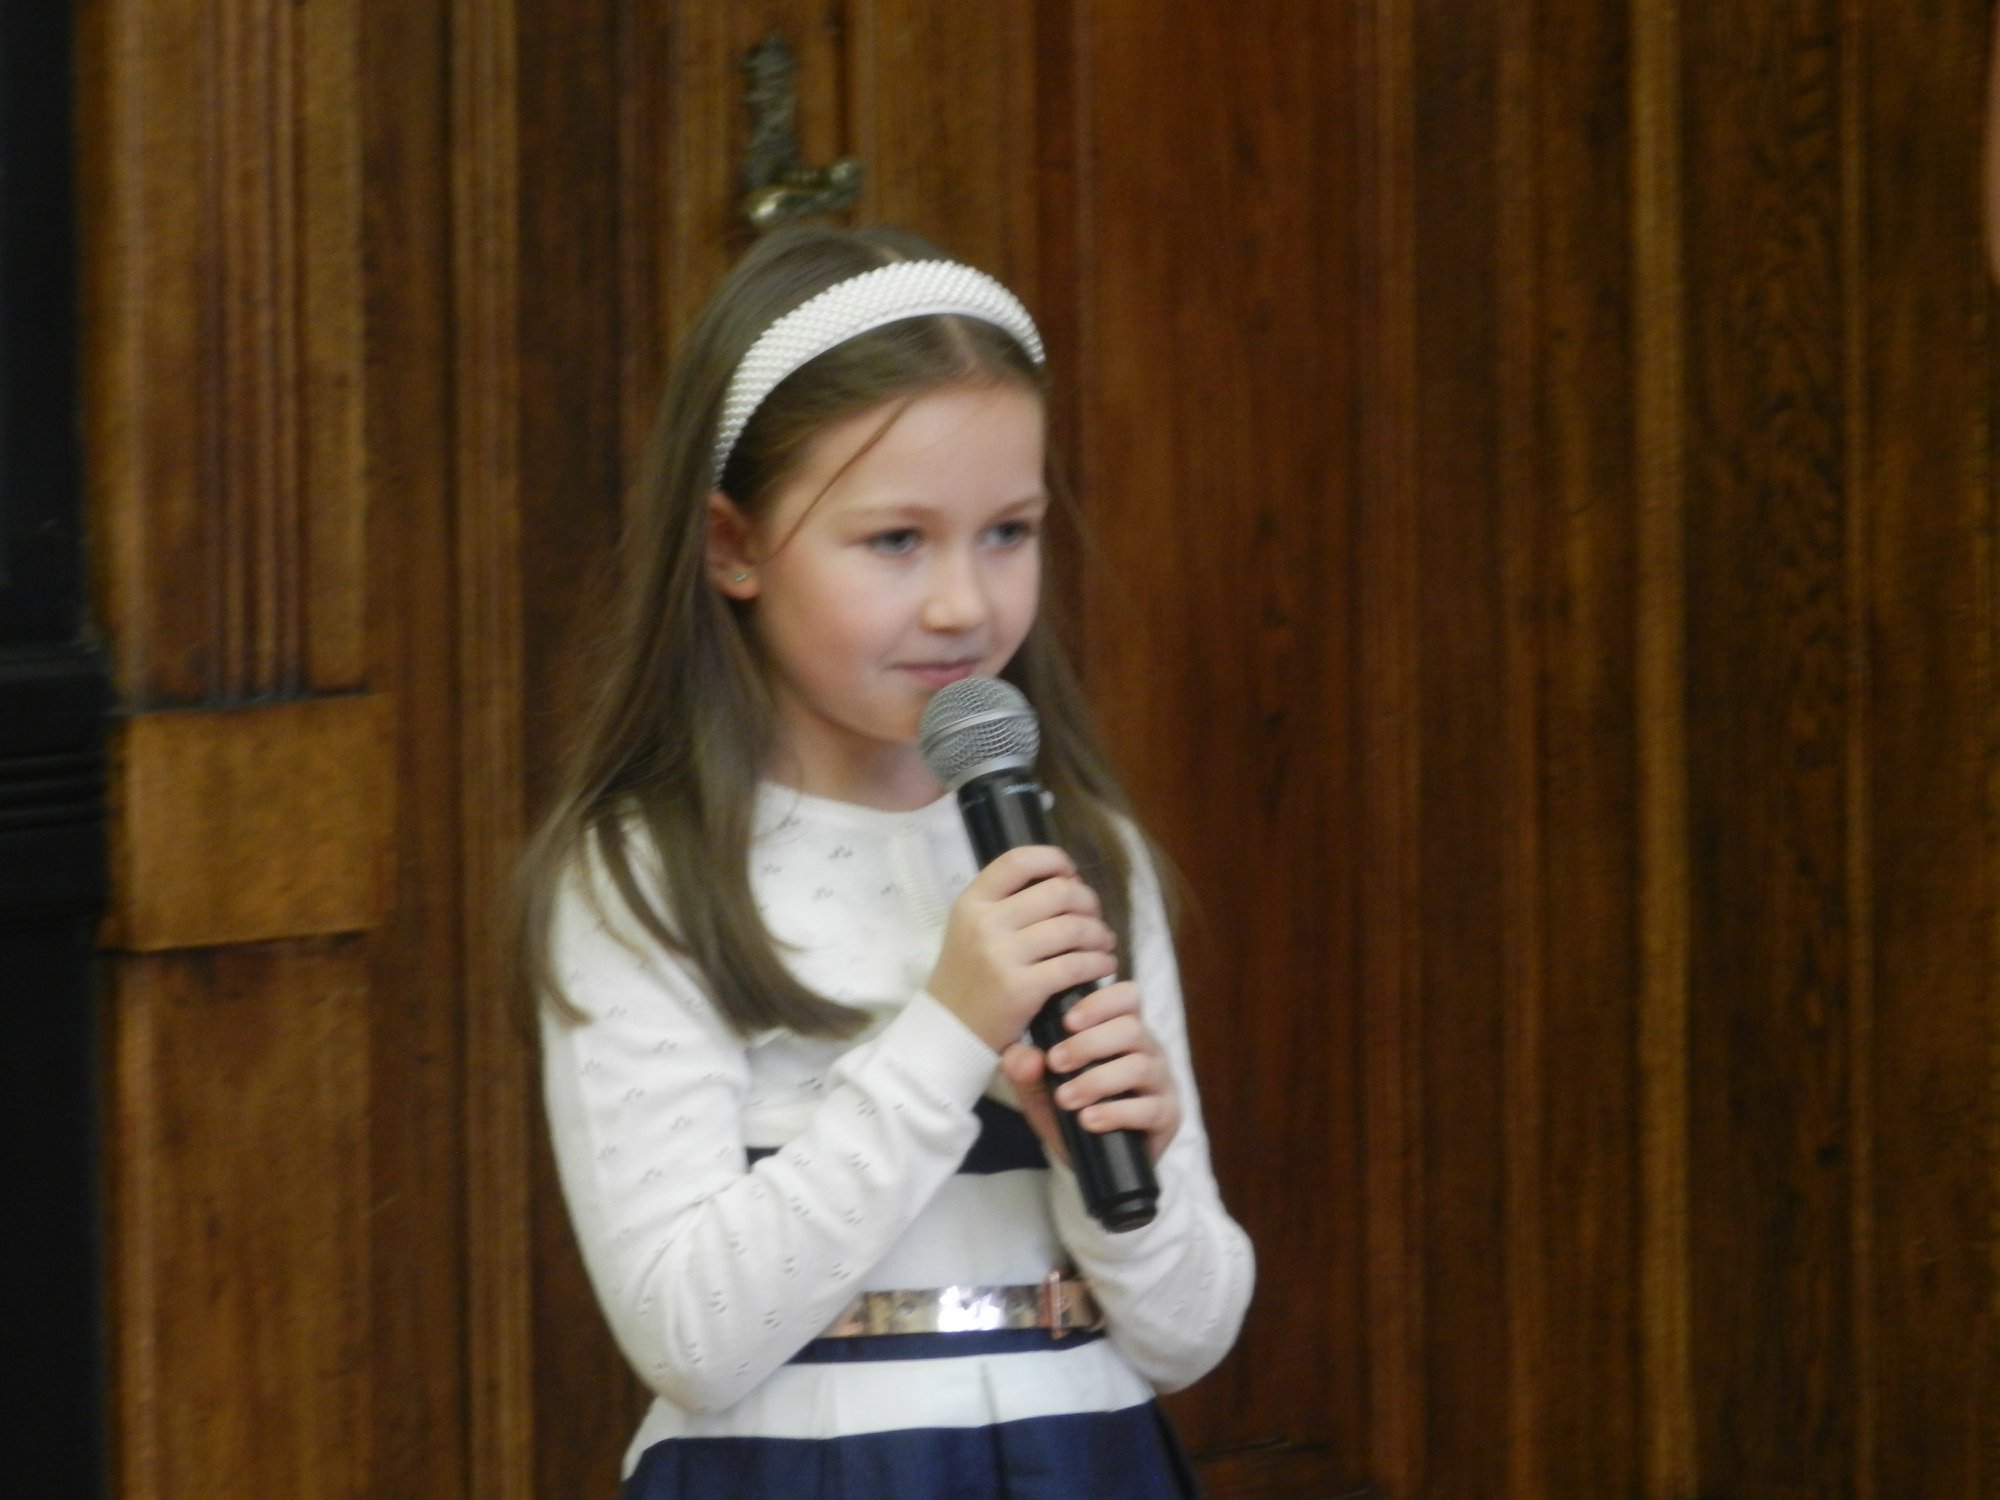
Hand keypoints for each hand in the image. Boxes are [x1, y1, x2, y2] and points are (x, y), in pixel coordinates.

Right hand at [926, 845, 1119, 1053]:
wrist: (948, 1030)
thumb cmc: (968, 976)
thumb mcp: (970, 928)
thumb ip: (1006, 902)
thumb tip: (1064, 880)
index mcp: (971, 902)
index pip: (1018, 860)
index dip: (1054, 860)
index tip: (1071, 874)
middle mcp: (984, 924)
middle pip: (1057, 892)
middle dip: (1087, 900)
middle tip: (1094, 915)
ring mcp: (1001, 957)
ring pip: (1072, 928)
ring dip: (1099, 933)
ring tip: (1103, 943)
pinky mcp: (1020, 990)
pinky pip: (1075, 965)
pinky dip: (1099, 963)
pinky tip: (1103, 966)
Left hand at [999, 979, 1181, 1164]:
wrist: (1087, 1158)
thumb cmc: (1068, 1108)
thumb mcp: (1037, 1087)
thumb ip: (1024, 1069)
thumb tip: (1025, 1059)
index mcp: (1122, 1030)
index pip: (1127, 997)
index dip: (1101, 1003)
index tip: (1067, 1021)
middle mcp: (1148, 1049)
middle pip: (1131, 1029)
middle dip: (1089, 1044)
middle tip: (1055, 1062)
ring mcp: (1162, 1082)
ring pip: (1140, 1066)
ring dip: (1097, 1080)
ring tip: (1065, 1098)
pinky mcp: (1168, 1116)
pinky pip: (1151, 1109)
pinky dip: (1116, 1113)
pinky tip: (1089, 1120)